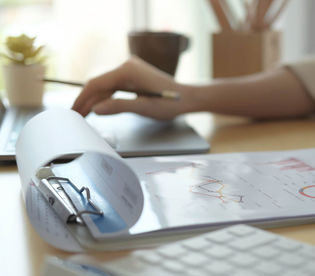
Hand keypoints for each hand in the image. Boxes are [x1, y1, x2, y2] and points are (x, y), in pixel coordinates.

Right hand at [72, 56, 193, 118]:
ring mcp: (130, 70)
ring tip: (83, 115)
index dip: (83, 98)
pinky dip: (106, 98)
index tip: (73, 111)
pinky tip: (98, 108)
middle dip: (86, 100)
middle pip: (100, 84)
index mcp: (128, 70)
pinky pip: (114, 87)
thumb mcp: (144, 108)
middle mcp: (127, 66)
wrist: (188, 98)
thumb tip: (95, 109)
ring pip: (106, 86)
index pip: (97, 83)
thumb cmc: (170, 103)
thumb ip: (119, 107)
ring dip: (95, 100)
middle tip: (75, 117)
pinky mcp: (133, 76)